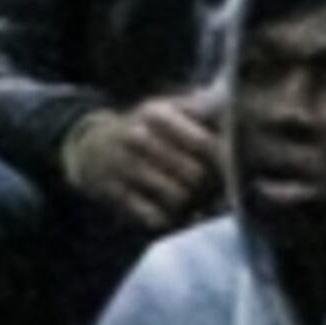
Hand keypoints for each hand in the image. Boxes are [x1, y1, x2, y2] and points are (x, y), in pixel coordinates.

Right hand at [62, 96, 221, 233]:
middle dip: (210, 186)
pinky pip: (152, 215)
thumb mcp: (167, 108)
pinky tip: (169, 211)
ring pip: (176, 197)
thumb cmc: (143, 128)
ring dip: (190, 204)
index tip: (232, 167)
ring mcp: (124, 166)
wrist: (89, 147)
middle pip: (194, 174)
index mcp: (157, 114)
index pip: (205, 143)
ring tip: (194, 201)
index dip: (224, 160)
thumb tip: (236, 109)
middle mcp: (139, 138)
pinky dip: (166, 218)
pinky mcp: (113, 192)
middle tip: (215, 189)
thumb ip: (203, 106)